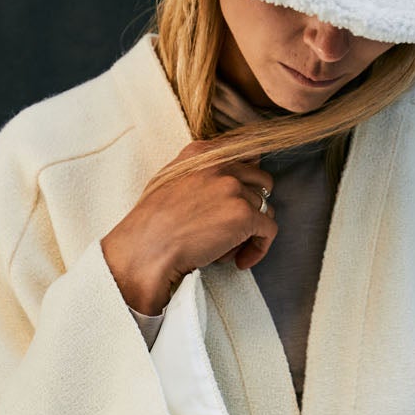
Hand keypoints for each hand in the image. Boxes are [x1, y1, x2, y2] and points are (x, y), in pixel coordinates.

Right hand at [100, 138, 277, 314]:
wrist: (145, 248)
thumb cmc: (150, 224)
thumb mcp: (170, 181)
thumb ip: (199, 174)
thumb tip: (227, 180)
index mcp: (201, 152)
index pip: (245, 156)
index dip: (247, 182)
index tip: (238, 204)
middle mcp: (220, 163)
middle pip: (261, 181)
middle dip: (253, 206)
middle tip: (234, 230)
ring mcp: (233, 187)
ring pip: (264, 209)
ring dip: (249, 231)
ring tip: (225, 249)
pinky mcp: (244, 214)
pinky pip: (268, 231)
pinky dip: (259, 249)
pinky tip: (240, 262)